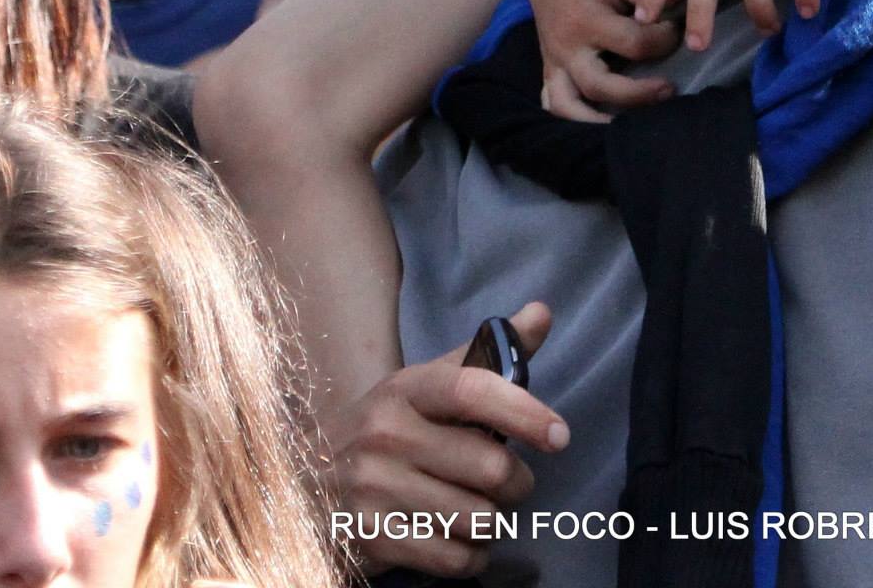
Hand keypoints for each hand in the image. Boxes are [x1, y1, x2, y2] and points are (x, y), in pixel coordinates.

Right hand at [326, 301, 566, 578]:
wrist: (312, 478)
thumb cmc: (393, 427)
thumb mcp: (430, 385)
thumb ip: (489, 353)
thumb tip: (542, 313)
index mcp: (405, 389)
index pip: (470, 390)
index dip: (522, 411)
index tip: (559, 434)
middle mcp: (386, 435)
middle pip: (488, 468)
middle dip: (516, 483)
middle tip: (507, 482)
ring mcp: (376, 489)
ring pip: (479, 519)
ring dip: (494, 521)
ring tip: (478, 508)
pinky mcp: (375, 539)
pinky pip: (457, 559)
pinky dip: (472, 555)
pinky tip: (458, 537)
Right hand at [529, 0, 679, 122]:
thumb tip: (689, 4)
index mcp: (585, 19)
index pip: (634, 44)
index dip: (664, 40)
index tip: (678, 29)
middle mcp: (566, 47)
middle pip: (602, 87)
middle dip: (639, 94)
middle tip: (670, 89)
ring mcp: (553, 61)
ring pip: (571, 107)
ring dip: (600, 121)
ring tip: (634, 123)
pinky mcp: (548, 66)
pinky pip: (556, 103)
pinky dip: (576, 117)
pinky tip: (600, 121)